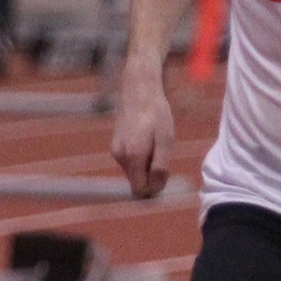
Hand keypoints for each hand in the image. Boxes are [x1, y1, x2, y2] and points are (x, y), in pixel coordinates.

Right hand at [111, 66, 173, 198]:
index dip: (154, 188)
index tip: (165, 174)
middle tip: (162, 154)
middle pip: (137, 182)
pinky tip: (147, 139)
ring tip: (155, 143)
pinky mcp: (115, 145)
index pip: (140, 190)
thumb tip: (155, 189)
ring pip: (134, 172)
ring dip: (146, 165)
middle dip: (151, 176)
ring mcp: (115, 151)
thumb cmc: (156, 113)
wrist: (138, 89)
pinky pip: (130, 162)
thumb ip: (160, 166)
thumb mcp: (165, 140)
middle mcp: (120, 157)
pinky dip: (140, 157)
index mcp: (133, 156)